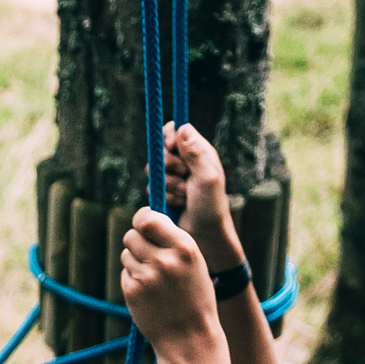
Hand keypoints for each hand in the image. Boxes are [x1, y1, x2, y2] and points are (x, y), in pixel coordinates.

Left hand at [119, 205, 219, 358]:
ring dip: (135, 261)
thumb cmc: (194, 298)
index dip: (141, 219)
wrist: (190, 338)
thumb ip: (172, 240)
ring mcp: (147, 277)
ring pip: (126, 254)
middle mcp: (164, 260)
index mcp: (184, 247)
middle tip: (148, 255)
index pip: (147, 219)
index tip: (143, 225)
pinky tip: (149, 293)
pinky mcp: (133, 292)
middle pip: (131, 235)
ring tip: (153, 278)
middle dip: (136, 241)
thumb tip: (144, 221)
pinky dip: (133, 280)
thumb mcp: (194, 262)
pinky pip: (125, 274)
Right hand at [162, 121, 242, 267]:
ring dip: (169, 185)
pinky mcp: (165, 194)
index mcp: (198, 151)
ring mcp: (174, 177)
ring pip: (155, 171)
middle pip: (161, 150)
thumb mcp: (207, 177)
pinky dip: (165, 197)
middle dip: (169, 167)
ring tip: (184, 196)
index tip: (171, 149)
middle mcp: (185, 161)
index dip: (168, 138)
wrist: (206, 236)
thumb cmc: (212, 207)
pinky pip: (152, 189)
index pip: (174, 130)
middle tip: (185, 179)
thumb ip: (195, 152)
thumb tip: (181, 127)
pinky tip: (178, 204)